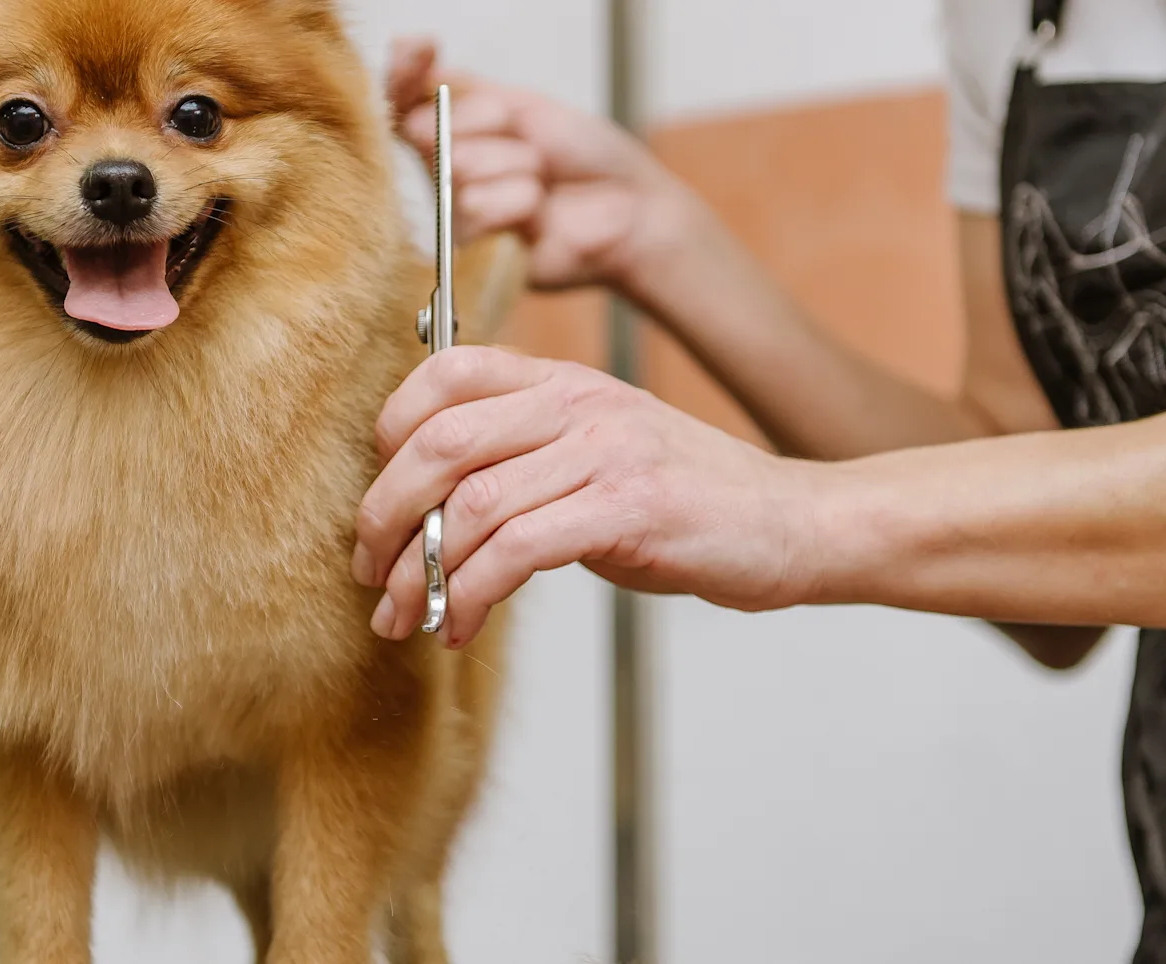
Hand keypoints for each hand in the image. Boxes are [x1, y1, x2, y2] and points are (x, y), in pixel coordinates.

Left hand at [351, 346, 823, 644]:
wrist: (796, 524)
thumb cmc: (692, 502)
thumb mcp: (600, 454)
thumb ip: (526, 459)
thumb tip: (430, 510)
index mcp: (564, 381)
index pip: (444, 372)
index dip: (389, 433)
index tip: (378, 500)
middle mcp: (579, 403)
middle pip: (439, 440)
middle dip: (383, 514)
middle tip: (369, 572)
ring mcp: (606, 451)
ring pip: (471, 502)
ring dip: (422, 571)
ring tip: (404, 615)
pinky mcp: (629, 508)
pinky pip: (518, 549)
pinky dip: (472, 594)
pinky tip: (462, 625)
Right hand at [386, 38, 697, 291]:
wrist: (631, 207)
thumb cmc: (586, 157)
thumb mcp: (524, 104)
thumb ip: (463, 87)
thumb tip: (406, 52)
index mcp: (454, 131)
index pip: (400, 98)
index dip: (402, 72)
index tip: (419, 49)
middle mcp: (445, 172)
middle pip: (428, 129)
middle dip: (492, 125)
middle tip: (534, 145)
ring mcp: (457, 212)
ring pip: (457, 169)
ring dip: (515, 165)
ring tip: (542, 182)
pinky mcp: (474, 253)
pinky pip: (475, 209)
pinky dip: (518, 201)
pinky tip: (539, 212)